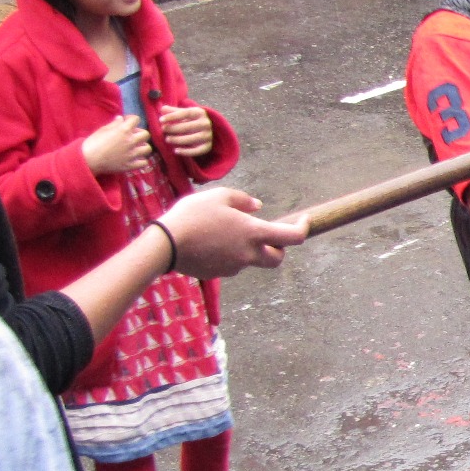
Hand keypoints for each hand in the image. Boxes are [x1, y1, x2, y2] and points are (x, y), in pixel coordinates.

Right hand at [82, 115, 152, 175]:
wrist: (88, 159)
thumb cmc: (93, 142)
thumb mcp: (103, 130)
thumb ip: (114, 124)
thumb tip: (121, 118)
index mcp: (123, 130)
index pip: (136, 119)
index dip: (132, 120)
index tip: (127, 123)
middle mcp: (130, 141)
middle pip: (146, 134)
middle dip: (140, 133)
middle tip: (132, 136)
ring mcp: (132, 154)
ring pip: (147, 148)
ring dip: (142, 147)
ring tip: (136, 148)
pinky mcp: (130, 165)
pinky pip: (144, 163)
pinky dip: (141, 161)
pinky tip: (136, 159)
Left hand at [158, 103, 213, 158]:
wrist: (205, 129)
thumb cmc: (190, 120)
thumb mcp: (183, 113)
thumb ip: (172, 111)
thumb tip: (162, 109)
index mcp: (200, 113)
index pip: (185, 113)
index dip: (172, 116)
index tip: (161, 120)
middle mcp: (206, 124)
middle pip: (187, 127)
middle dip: (173, 128)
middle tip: (163, 130)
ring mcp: (208, 136)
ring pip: (191, 139)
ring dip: (177, 140)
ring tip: (167, 139)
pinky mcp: (208, 146)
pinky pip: (197, 151)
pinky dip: (186, 152)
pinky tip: (176, 150)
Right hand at [161, 187, 308, 276]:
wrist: (165, 245)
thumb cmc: (192, 215)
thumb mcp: (218, 196)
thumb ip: (242, 200)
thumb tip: (258, 206)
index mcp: (253, 233)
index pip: (292, 238)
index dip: (303, 229)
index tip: (304, 221)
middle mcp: (248, 254)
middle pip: (277, 259)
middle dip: (278, 249)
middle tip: (267, 236)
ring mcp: (234, 266)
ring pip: (251, 260)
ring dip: (248, 249)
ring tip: (224, 232)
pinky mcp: (219, 273)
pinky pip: (231, 264)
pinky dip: (229, 254)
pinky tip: (210, 242)